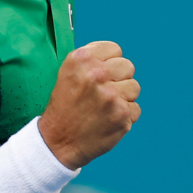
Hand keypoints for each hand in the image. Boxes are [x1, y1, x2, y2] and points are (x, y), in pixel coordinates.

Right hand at [38, 41, 139, 169]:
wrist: (57, 142)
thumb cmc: (64, 107)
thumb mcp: (68, 73)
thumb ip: (92, 61)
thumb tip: (116, 56)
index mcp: (82, 59)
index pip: (115, 49)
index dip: (108, 63)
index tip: (99, 76)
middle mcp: (97, 74)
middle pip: (128, 66)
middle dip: (118, 79)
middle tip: (102, 93)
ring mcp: (111, 95)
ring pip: (134, 87)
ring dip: (123, 98)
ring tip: (104, 108)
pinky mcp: (122, 114)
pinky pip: (135, 108)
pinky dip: (125, 116)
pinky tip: (108, 120)